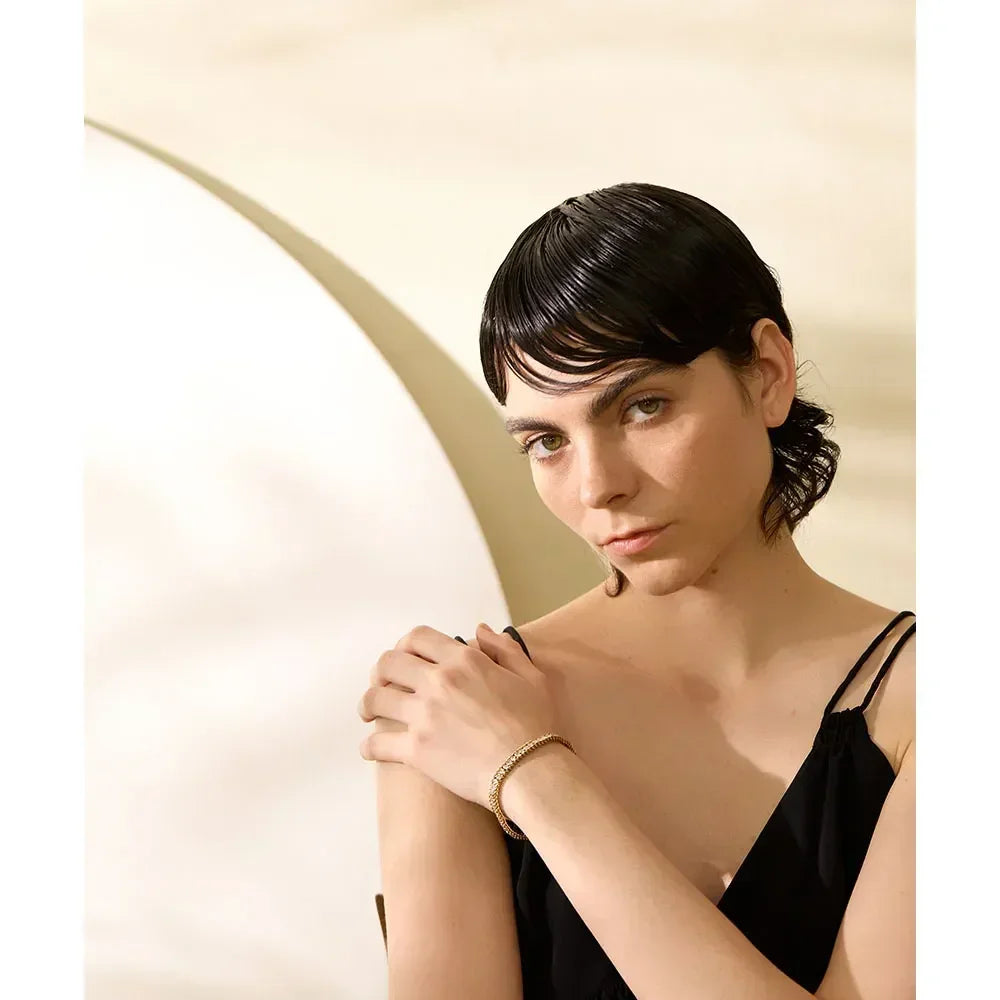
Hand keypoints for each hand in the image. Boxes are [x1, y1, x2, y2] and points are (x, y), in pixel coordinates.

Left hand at [356, 623, 558, 808]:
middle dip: (380, 672)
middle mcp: (438, 682)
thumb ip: (503, 649)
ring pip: (376, 700)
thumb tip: (480, 630)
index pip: (417, 638)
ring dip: (368, 705)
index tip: (403, 658)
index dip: (405, 645)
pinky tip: (369, 749)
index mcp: (463, 661)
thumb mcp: (530, 676)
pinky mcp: (417, 750)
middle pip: (388, 664)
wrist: (531, 772)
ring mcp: (424, 716)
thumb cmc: (536, 725)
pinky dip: (369, 747)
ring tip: (369, 714)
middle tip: (381, 684)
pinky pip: (377, 744)